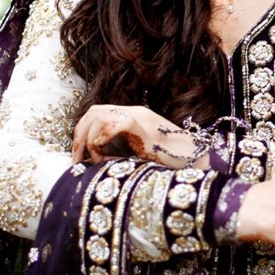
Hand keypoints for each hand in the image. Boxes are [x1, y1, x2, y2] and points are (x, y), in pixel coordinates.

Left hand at [72, 104, 207, 167]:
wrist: (196, 160)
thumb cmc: (169, 162)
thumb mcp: (138, 154)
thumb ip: (119, 152)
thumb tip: (95, 161)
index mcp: (132, 116)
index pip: (96, 113)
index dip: (81, 132)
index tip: (78, 155)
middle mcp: (134, 112)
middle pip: (93, 112)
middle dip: (79, 135)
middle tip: (77, 160)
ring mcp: (141, 117)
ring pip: (100, 115)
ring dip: (89, 139)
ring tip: (94, 161)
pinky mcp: (146, 128)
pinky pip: (116, 123)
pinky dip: (102, 138)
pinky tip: (103, 156)